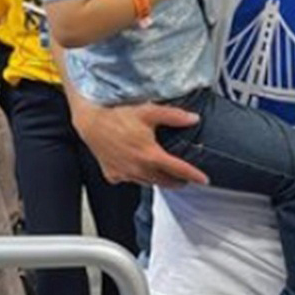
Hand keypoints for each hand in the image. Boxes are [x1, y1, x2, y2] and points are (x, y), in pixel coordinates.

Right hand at [72, 97, 207, 187]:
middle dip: (178, 181)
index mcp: (150, 155)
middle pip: (165, 181)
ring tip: (166, 175)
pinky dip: (137, 177)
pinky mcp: (113, 174)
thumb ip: (174, 116)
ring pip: (148, 182)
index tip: (204, 179)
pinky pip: (129, 180)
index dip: (194, 175)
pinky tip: (139, 170)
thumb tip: (194, 118)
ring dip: (159, 180)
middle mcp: (138, 168)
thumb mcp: (149, 111)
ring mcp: (125, 174)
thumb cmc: (117, 116)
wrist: (90, 122)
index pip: (179, 169)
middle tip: (185, 179)